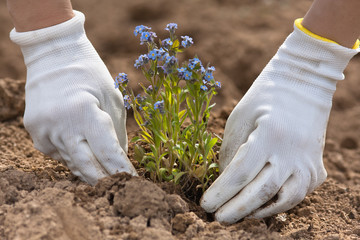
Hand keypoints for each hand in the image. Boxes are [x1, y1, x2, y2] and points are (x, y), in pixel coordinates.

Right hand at [10, 11, 136, 184]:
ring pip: (73, 163)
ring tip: (104, 171)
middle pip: (87, 168)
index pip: (107, 154)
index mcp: (85, 112)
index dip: (122, 171)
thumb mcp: (113, 100)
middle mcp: (61, 125)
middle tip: (119, 188)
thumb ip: (117, 134)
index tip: (133, 183)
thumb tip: (118, 162)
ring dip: (90, 168)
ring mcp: (44, 130)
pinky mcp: (35, 132)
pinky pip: (58, 153)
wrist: (54, 55)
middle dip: (105, 181)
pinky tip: (80, 146)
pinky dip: (73, 154)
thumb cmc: (91, 75)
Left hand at [201, 21, 358, 222]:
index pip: (240, 174)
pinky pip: (296, 195)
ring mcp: (309, 162)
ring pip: (283, 200)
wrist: (303, 84)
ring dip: (258, 211)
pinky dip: (277, 204)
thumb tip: (225, 182)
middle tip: (218, 219)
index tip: (206, 205)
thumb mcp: (239, 118)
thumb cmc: (264, 97)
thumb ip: (231, 152)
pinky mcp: (317, 169)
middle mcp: (292, 152)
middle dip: (236, 209)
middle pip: (260, 192)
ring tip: (239, 215)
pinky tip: (261, 205)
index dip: (221, 193)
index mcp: (269, 135)